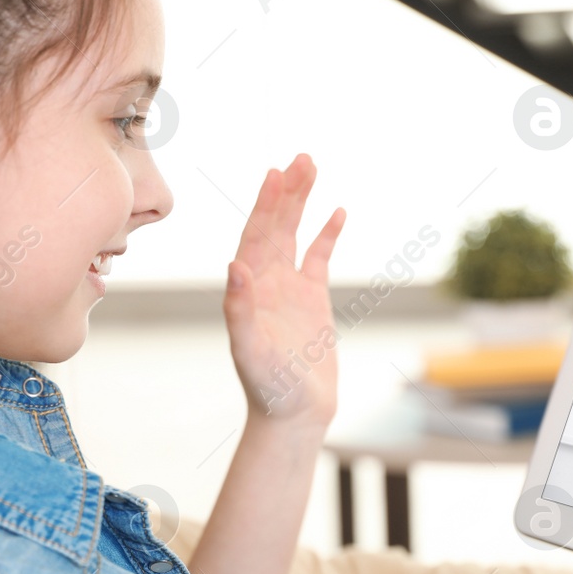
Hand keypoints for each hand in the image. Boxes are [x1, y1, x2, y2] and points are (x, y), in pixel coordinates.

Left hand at [223, 153, 345, 429]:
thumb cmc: (268, 388)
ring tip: (311, 168)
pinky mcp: (311, 300)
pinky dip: (326, 234)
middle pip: (275, 226)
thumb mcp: (251, 349)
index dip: (266, 205)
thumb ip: (240, 309)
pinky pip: (318, 258)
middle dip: (286, 192)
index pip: (256, 237)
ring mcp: (288, 288)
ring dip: (302, 203)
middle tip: (301, 158)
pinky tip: (337, 211)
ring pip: (295, 235)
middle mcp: (265, 282)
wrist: (293, 414)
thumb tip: (235, 267)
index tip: (276, 174)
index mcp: (249, 289)